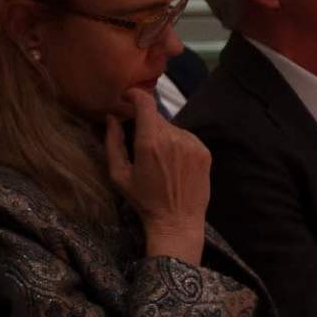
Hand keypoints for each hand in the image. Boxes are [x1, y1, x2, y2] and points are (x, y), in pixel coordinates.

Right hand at [108, 101, 213, 262]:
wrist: (177, 220)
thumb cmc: (143, 200)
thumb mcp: (119, 174)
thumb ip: (113, 142)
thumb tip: (112, 117)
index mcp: (150, 142)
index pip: (146, 104)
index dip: (135, 95)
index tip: (128, 96)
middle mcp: (174, 139)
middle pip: (157, 118)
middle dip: (146, 124)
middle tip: (139, 142)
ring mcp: (192, 144)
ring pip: (172, 128)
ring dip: (162, 135)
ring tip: (158, 160)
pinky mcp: (204, 152)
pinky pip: (187, 138)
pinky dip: (178, 144)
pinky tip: (173, 164)